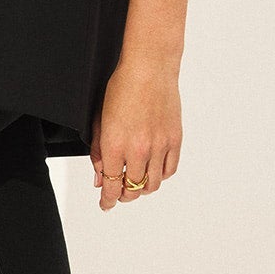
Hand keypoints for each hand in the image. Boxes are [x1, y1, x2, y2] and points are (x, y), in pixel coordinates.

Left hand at [89, 62, 181, 211]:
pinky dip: (160, 176)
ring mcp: (159, 146)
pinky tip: (153, 171)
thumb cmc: (121, 89)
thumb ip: (99, 153)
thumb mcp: (100, 121)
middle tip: (119, 193)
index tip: (106, 205)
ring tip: (136, 183)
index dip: (108, 200)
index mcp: (115, 145)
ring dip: (142, 189)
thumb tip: (101, 178)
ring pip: (153, 184)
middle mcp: (138, 149)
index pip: (112, 186)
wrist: (149, 69)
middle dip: (123, 195)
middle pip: (132, 189)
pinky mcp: (175, 140)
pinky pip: (169, 170)